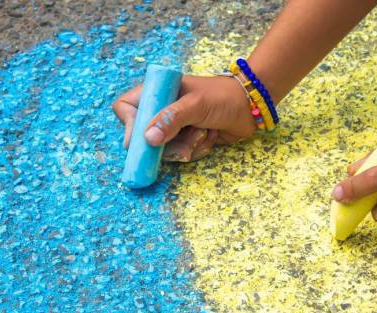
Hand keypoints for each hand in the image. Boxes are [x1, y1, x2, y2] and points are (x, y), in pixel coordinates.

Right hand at [112, 74, 257, 161]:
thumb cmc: (222, 97)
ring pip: (164, 151)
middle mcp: (161, 110)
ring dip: (187, 147)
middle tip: (183, 147)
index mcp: (156, 92)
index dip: (131, 126)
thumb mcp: (196, 104)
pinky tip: (210, 136)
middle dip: (167, 146)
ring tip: (204, 132)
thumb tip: (149, 139)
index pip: (126, 109)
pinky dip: (197, 150)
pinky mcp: (187, 140)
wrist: (250, 106)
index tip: (146, 139)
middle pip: (144, 138)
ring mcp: (173, 127)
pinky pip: (181, 155)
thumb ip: (172, 119)